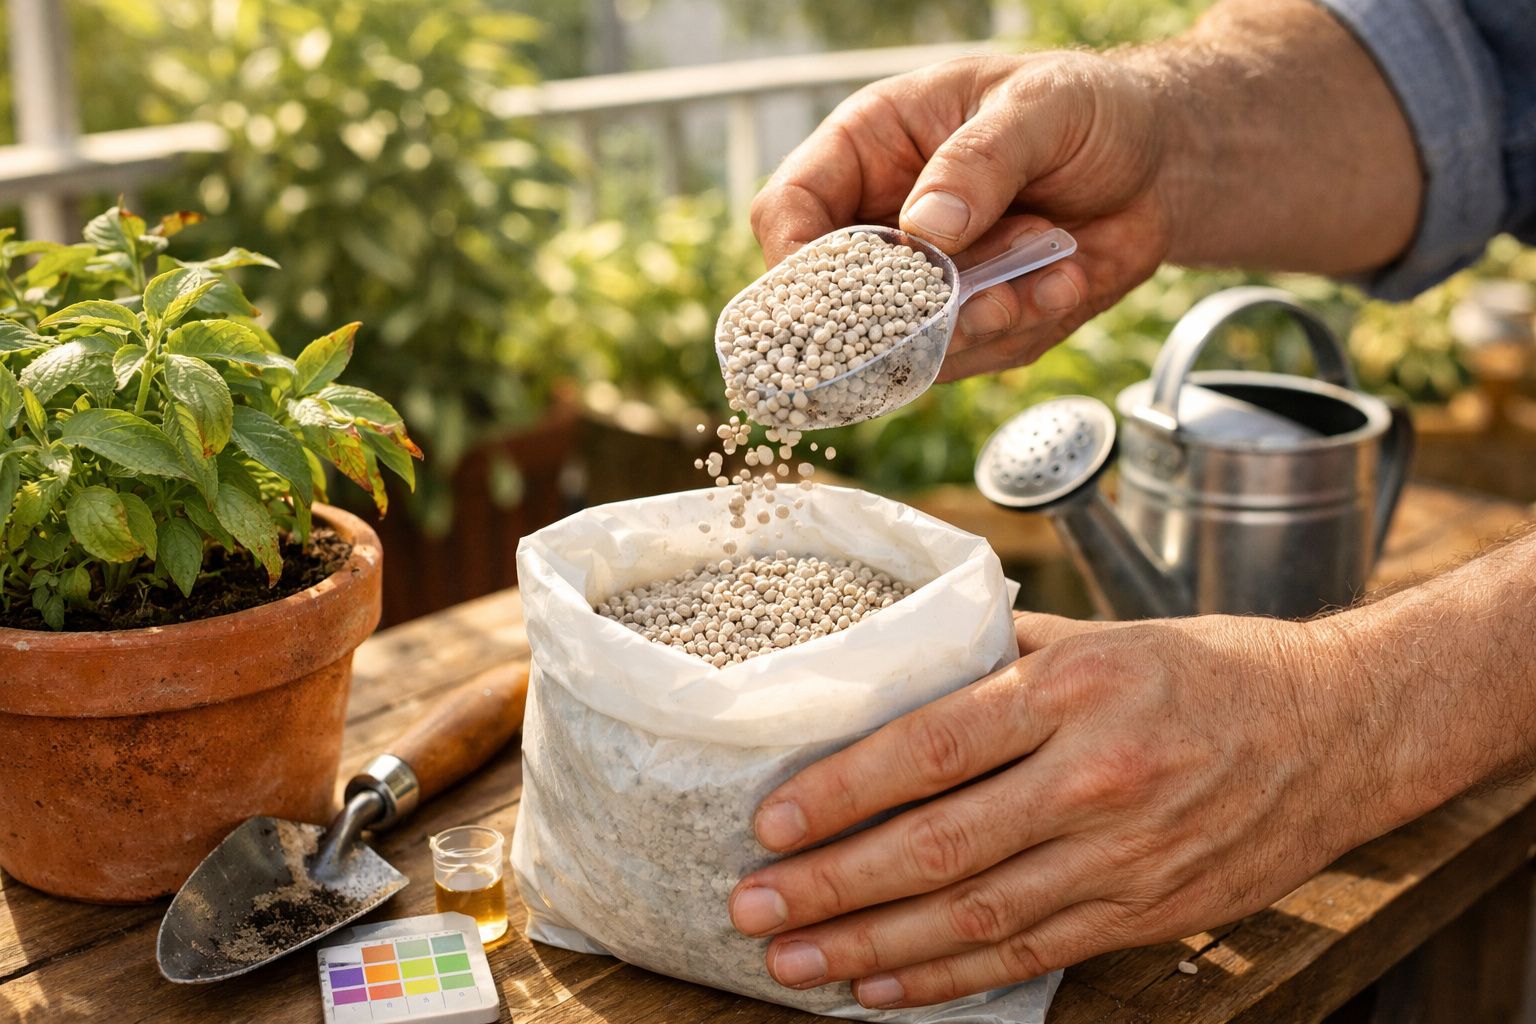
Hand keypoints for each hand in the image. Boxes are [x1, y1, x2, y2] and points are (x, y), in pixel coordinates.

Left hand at [728, 612, 1399, 1008]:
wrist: (1336, 729)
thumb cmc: (1205, 670)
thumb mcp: (1099, 637)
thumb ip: (995, 657)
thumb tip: (893, 671)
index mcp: (1072, 692)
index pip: (931, 747)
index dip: (844, 791)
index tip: (772, 822)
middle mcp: (1093, 779)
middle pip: (938, 846)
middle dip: (834, 885)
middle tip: (753, 906)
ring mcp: (1122, 857)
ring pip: (975, 917)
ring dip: (873, 948)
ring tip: (795, 963)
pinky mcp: (1144, 912)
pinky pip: (1029, 955)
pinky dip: (949, 980)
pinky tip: (884, 991)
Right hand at [749, 53, 1175, 380]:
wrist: (1158, 164)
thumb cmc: (1086, 109)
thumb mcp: (1039, 109)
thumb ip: (979, 160)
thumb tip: (924, 226)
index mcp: (868, 148)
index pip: (788, 210)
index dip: (797, 260)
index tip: (843, 292)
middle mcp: (882, 220)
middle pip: (835, 301)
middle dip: (906, 314)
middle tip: (979, 298)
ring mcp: (923, 280)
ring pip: (905, 344)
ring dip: (980, 323)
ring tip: (1044, 276)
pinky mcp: (969, 322)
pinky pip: (972, 356)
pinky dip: (1023, 329)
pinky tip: (1064, 281)